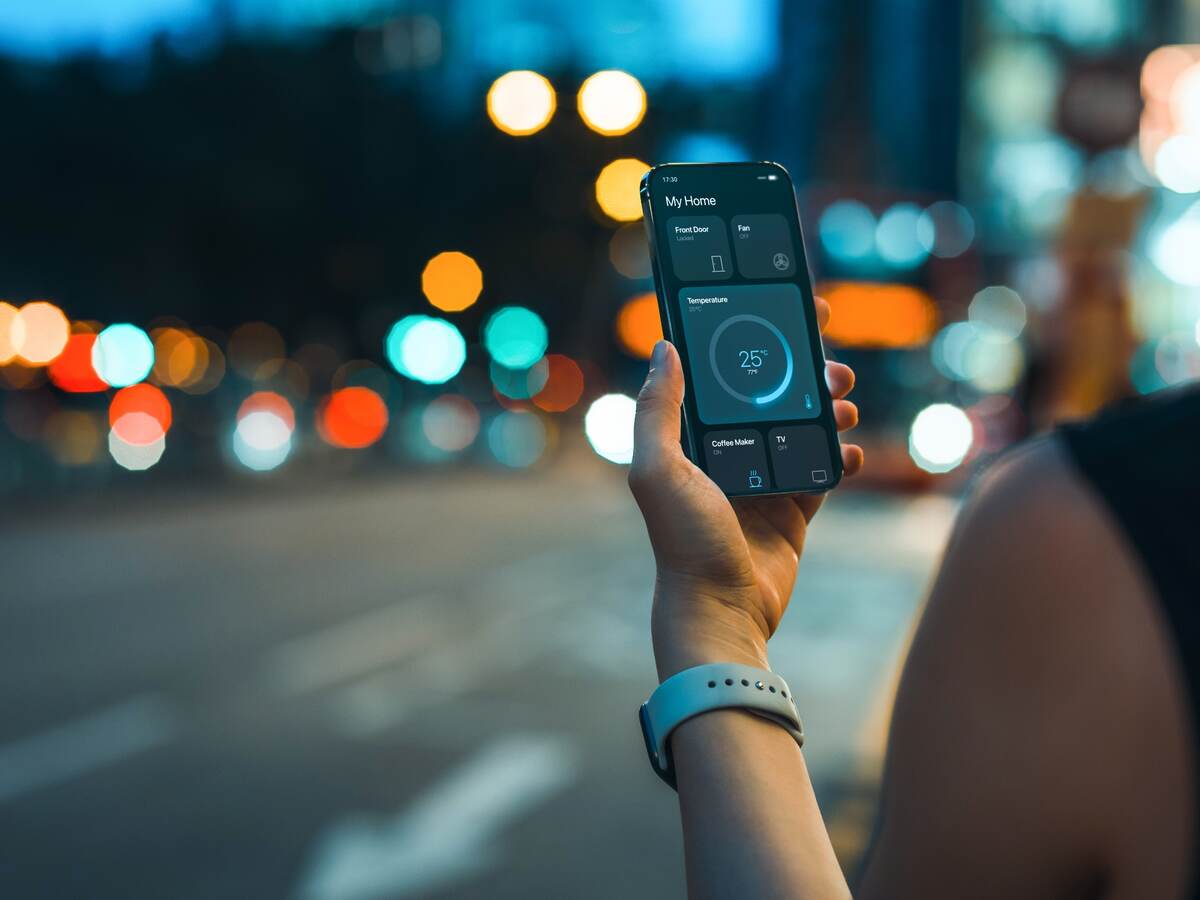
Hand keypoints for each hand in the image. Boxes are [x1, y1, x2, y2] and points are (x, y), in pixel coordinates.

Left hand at [629, 297, 862, 678]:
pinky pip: (822, 474)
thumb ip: (659, 409)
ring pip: (802, 431)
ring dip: (828, 412)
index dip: (751, 345)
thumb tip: (664, 347)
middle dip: (803, 375)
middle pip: (771, 400)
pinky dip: (840, 459)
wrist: (721, 609)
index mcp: (693, 441)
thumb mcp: (659, 469)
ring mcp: (762, 484)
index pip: (723, 379)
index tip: (781, 315)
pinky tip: (851, 452)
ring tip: (845, 404)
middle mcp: (727, 457)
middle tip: (832, 362)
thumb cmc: (684, 541)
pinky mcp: (792, 512)